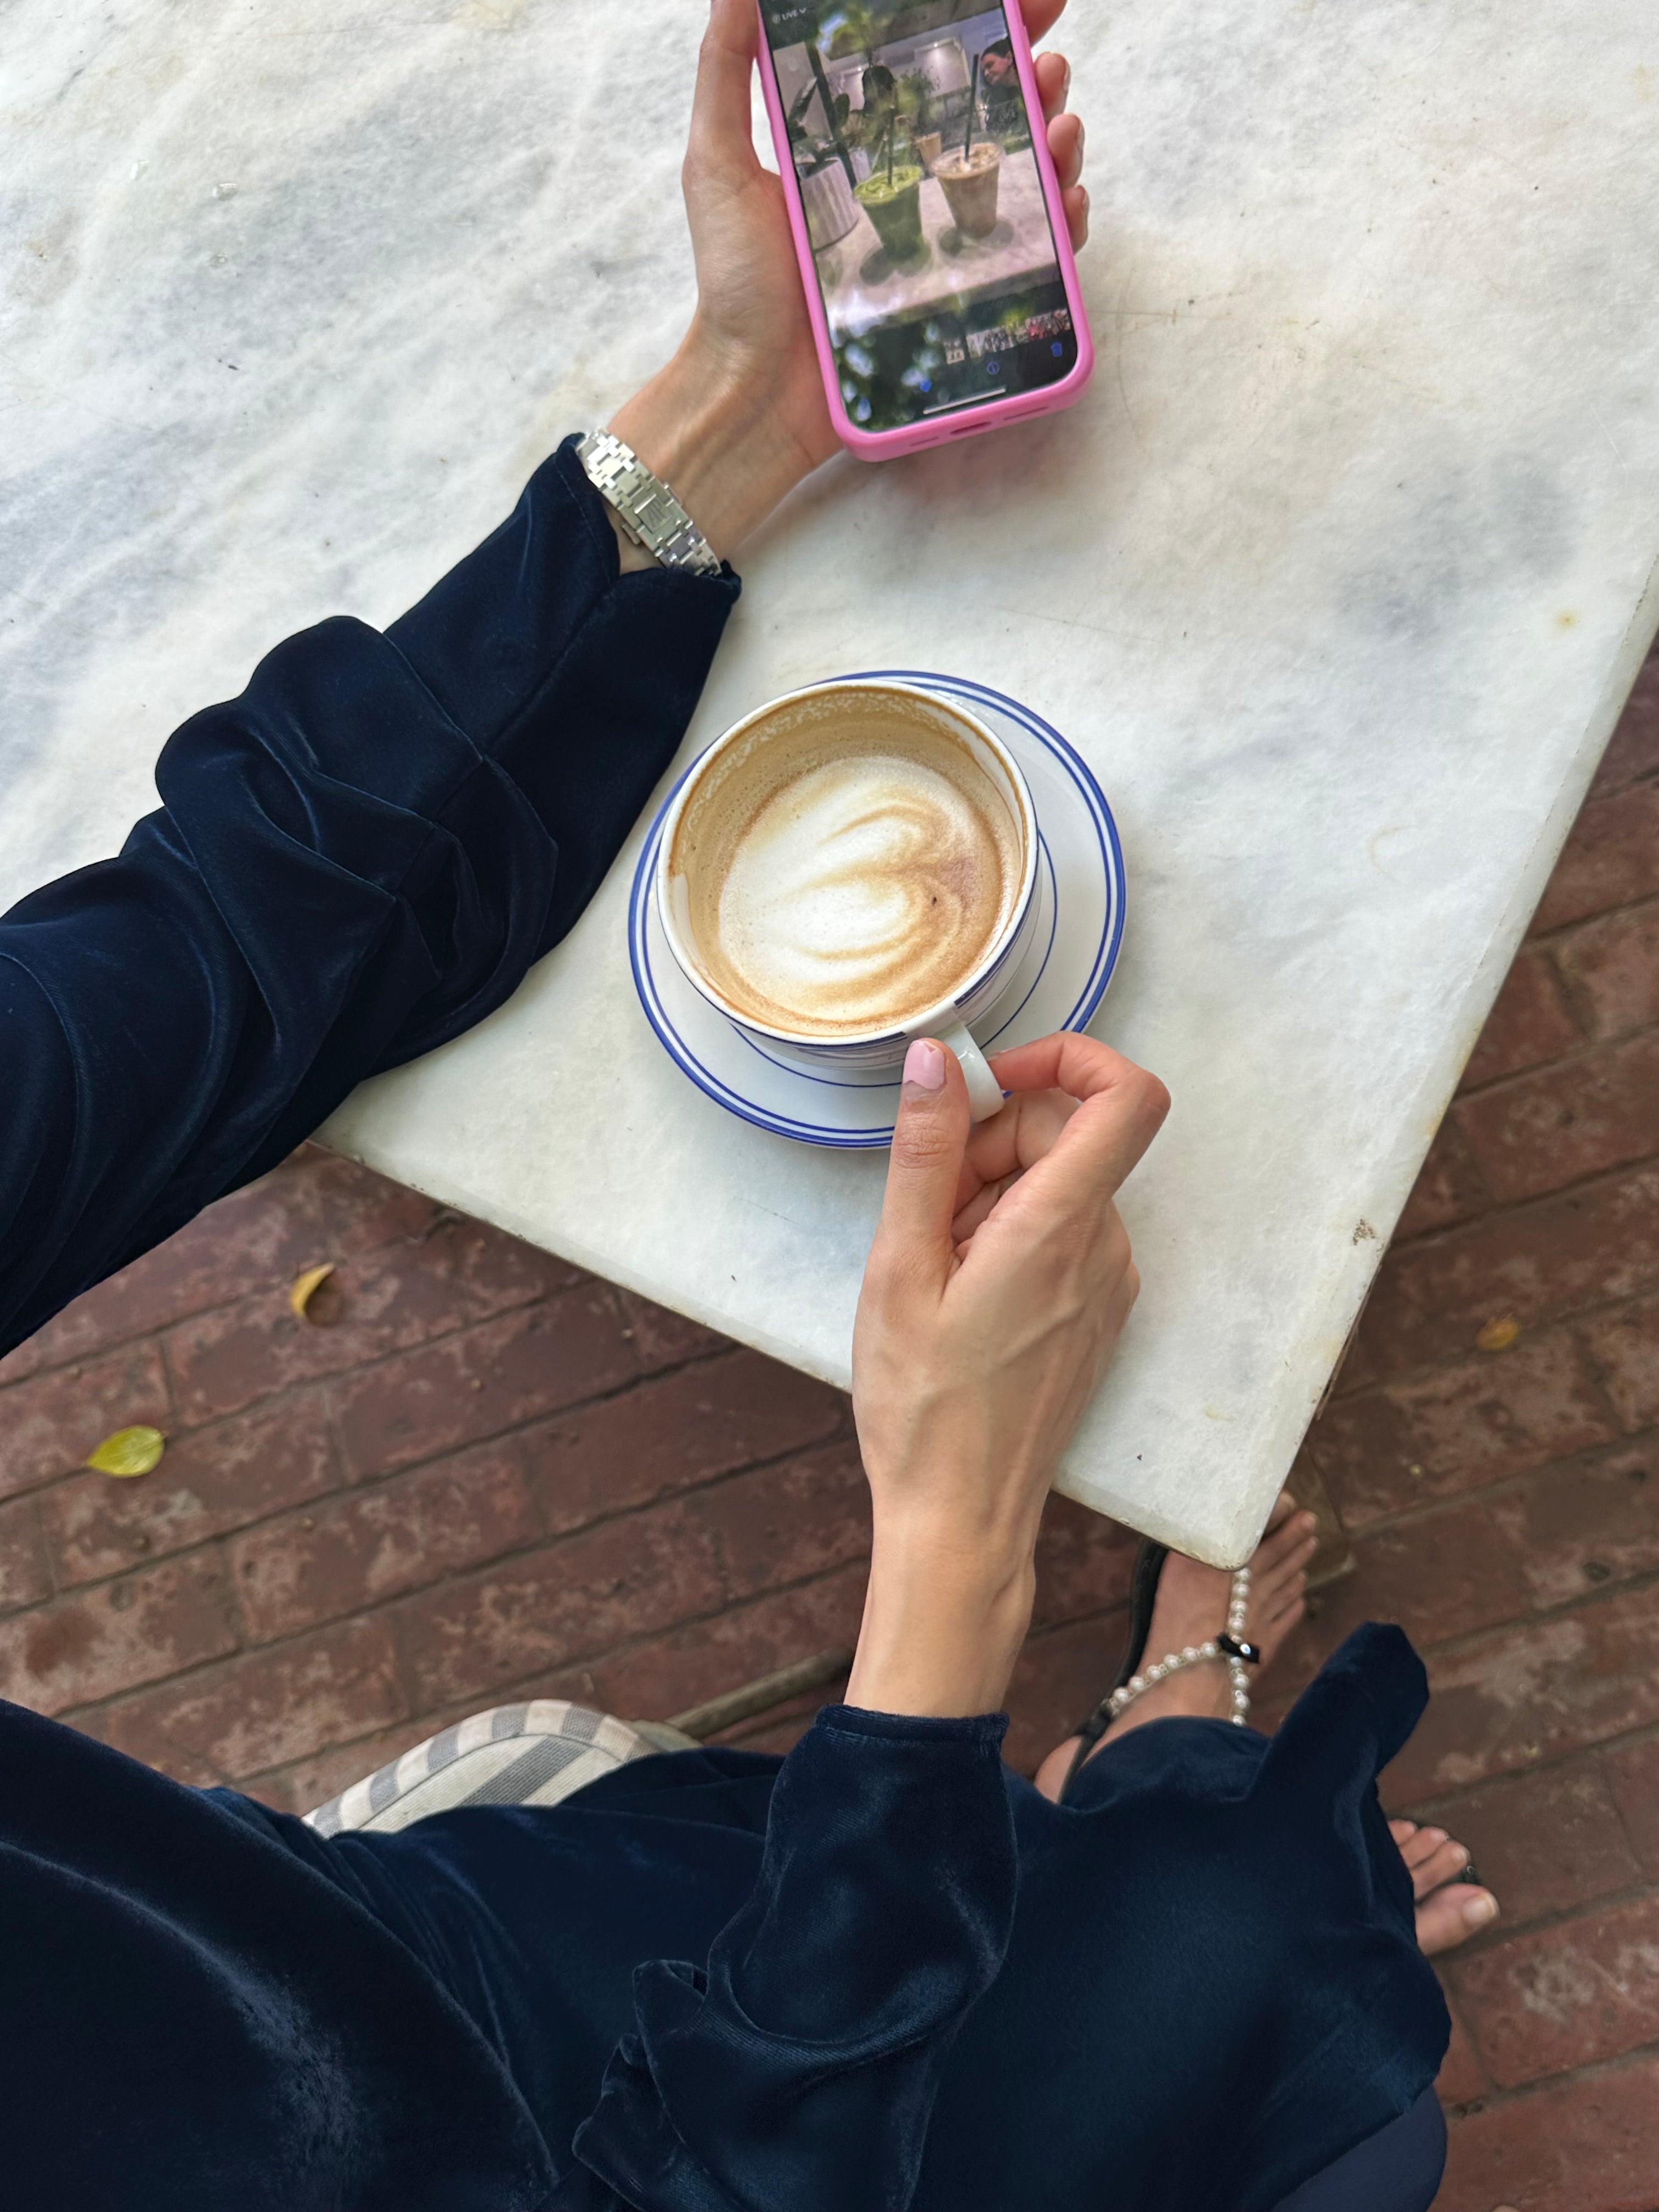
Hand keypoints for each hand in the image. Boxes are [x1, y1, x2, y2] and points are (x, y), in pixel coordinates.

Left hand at [610, 0, 1093, 559]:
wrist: (755, 388)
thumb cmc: (734, 281)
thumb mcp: (718, 161)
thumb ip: (728, 68)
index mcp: (863, 141)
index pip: (931, 67)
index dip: (983, 25)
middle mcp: (910, 182)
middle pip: (992, 112)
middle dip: (1034, 74)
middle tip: (1046, 58)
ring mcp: (942, 238)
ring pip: (1023, 173)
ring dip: (1057, 136)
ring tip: (1060, 121)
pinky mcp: (960, 294)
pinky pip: (1033, 253)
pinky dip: (1064, 221)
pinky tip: (1069, 199)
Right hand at [847, 1034, 1169, 1717]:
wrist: (962, 1517)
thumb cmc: (922, 1406)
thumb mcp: (900, 1270)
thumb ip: (923, 1155)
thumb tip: (934, 1060)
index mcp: (1059, 1231)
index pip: (1127, 1097)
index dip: (1068, 1058)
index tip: (992, 1080)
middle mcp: (1105, 1249)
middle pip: (1069, 1137)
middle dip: (990, 1143)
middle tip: (923, 1207)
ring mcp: (1110, 1282)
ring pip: (1061, 1185)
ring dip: (992, 1193)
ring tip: (934, 1264)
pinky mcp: (1100, 1310)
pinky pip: (1065, 1232)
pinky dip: (1011, 1233)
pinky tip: (961, 1291)